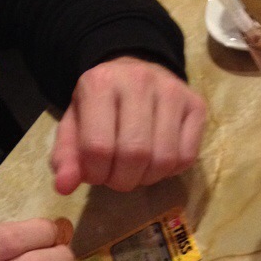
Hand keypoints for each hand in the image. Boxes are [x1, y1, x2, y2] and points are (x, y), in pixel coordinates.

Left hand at [50, 56, 205, 193]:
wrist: (133, 73)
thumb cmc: (100, 106)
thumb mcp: (74, 126)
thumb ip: (66, 157)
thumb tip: (64, 187)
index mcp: (100, 83)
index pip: (98, 147)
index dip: (95, 174)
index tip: (95, 173)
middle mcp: (139, 81)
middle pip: (135, 155)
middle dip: (122, 180)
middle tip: (116, 177)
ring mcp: (172, 91)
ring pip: (164, 159)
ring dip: (147, 178)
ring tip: (136, 170)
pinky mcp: (196, 105)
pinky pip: (186, 157)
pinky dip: (170, 171)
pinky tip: (157, 160)